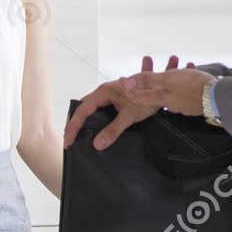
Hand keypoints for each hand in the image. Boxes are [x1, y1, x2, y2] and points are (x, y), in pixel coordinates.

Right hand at [64, 54, 179, 150]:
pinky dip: (93, 119)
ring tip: (77, 137)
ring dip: (83, 121)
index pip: (82, 111)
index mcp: (103, 92)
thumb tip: (96, 144)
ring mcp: (110, 94)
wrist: (164, 87)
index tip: (68, 142)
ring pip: (90, 108)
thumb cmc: (148, 97)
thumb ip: (113, 130)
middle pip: (83, 108)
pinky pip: (99, 109)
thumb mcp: (130, 116)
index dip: (73, 127)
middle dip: (74, 124)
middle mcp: (104, 91)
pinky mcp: (116, 99)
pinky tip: (93, 130)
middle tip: (69, 140)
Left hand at [120, 66, 213, 115]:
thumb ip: (148, 81)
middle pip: (157, 91)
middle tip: (156, 65)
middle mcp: (171, 104)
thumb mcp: (167, 79)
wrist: (218, 97)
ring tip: (181, 65)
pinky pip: (186, 90)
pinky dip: (186, 81)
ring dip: (175, 76)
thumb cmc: (193, 87)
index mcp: (162, 98)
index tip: (123, 80)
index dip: (129, 88)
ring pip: (173, 89)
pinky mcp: (195, 103)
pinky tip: (192, 73)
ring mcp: (184, 105)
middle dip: (155, 78)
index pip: (139, 96)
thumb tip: (128, 83)